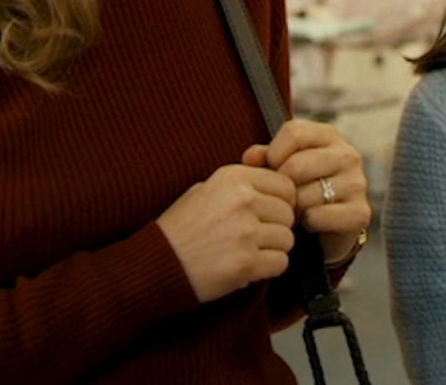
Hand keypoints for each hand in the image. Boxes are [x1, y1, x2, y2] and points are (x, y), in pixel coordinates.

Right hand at [156, 164, 296, 303]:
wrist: (156, 264)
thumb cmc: (180, 228)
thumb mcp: (205, 190)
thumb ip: (241, 184)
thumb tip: (277, 184)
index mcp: (233, 177)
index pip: (285, 185)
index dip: (281, 202)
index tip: (269, 213)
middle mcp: (243, 200)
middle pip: (289, 213)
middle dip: (277, 226)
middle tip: (256, 236)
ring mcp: (245, 232)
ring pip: (287, 239)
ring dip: (273, 249)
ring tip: (249, 251)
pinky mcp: (246, 263)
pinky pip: (281, 263)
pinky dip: (268, 268)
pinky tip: (249, 267)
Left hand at [242, 119, 371, 264]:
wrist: (329, 225)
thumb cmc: (302, 187)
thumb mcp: (283, 166)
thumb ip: (266, 157)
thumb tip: (250, 157)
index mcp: (329, 135)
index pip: (293, 132)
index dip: (274, 153)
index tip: (273, 169)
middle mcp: (347, 155)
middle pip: (296, 165)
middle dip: (282, 186)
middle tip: (284, 196)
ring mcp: (357, 183)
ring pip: (305, 195)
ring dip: (294, 207)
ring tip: (297, 209)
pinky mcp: (360, 212)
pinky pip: (317, 217)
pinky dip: (307, 223)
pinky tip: (310, 221)